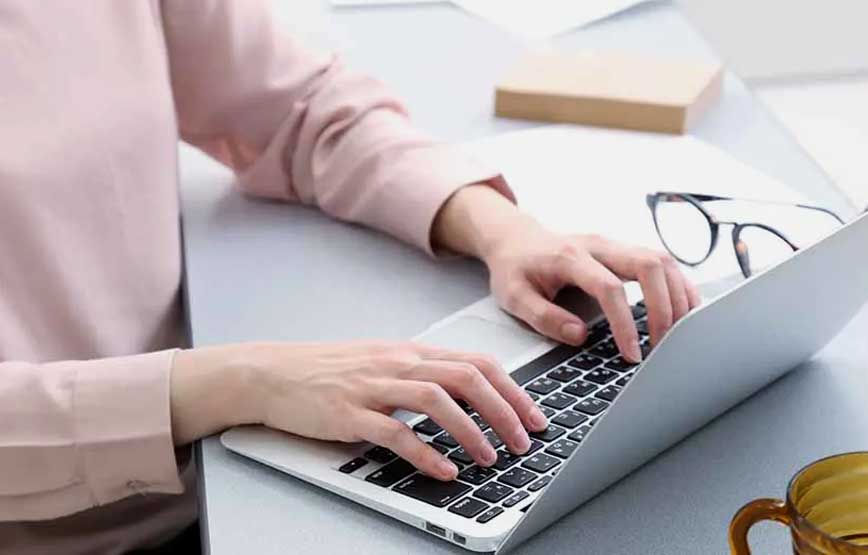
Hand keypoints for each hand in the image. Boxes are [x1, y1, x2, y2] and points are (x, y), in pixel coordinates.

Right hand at [170, 341, 547, 479]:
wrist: (271, 372)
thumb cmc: (328, 370)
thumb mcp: (383, 362)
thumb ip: (423, 374)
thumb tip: (471, 394)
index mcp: (411, 351)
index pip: (477, 361)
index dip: (513, 390)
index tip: (535, 416)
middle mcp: (398, 363)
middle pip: (466, 378)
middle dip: (504, 411)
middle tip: (524, 441)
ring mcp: (373, 386)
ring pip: (436, 400)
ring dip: (471, 431)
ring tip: (491, 458)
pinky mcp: (349, 413)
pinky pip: (394, 432)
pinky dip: (424, 452)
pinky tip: (443, 470)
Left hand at [433, 185, 700, 360]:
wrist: (514, 238)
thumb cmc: (515, 268)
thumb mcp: (514, 296)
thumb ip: (544, 317)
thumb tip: (580, 336)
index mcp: (569, 257)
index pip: (609, 288)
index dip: (626, 323)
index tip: (632, 355)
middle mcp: (598, 245)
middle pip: (648, 264)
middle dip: (664, 307)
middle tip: (663, 345)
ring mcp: (614, 244)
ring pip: (661, 260)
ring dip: (678, 295)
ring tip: (681, 333)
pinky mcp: (624, 250)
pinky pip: (661, 262)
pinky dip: (678, 286)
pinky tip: (684, 311)